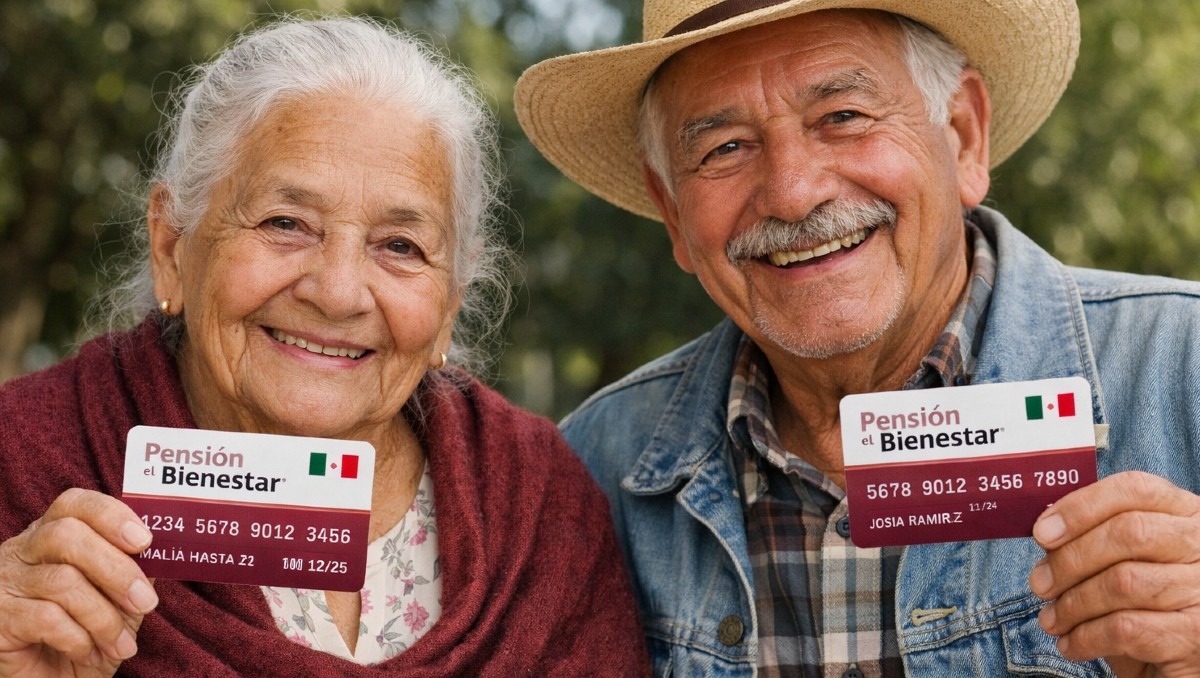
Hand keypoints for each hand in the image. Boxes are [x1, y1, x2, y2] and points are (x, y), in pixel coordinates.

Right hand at [0, 488, 158, 676]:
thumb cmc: (88, 633)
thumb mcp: (119, 600)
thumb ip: (138, 569)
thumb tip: (163, 550)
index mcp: (53, 534)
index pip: (74, 504)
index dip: (111, 516)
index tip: (145, 541)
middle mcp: (23, 551)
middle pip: (67, 535)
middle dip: (117, 570)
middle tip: (147, 603)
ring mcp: (6, 582)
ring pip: (62, 582)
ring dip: (104, 618)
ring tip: (122, 645)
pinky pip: (45, 618)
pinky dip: (79, 638)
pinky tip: (89, 654)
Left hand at [1029, 470, 1199, 676]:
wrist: (1172, 665)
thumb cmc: (1144, 609)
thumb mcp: (1123, 564)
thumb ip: (1094, 540)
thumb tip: (1046, 532)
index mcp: (1187, 515)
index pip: (1136, 490)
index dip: (1082, 506)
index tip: (1042, 532)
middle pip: (1130, 532)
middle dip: (1071, 559)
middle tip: (1039, 584)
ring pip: (1124, 582)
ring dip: (1073, 604)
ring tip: (1052, 620)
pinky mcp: (1198, 636)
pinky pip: (1127, 628)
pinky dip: (1087, 637)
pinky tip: (1072, 644)